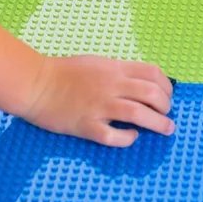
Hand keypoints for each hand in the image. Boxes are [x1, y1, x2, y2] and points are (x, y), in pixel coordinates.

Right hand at [24, 54, 174, 146]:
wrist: (35, 84)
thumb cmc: (64, 72)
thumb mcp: (96, 63)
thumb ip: (119, 72)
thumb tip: (142, 84)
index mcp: (114, 68)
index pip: (152, 73)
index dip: (166, 85)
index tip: (167, 96)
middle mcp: (111, 85)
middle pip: (151, 94)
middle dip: (166, 106)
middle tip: (167, 115)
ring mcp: (99, 106)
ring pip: (139, 114)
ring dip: (158, 123)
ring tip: (166, 129)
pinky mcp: (87, 125)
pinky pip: (114, 136)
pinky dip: (128, 138)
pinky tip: (130, 137)